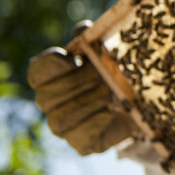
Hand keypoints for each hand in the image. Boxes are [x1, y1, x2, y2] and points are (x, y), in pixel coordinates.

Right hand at [28, 20, 138, 154]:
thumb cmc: (113, 71)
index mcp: (50, 77)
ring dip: (93, 100)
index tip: (73, 58)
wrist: (138, 104)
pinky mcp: (82, 144)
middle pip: (50, 94)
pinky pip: (82, 135)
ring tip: (115, 91)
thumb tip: (84, 30)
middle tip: (107, 75)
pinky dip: (101, 121)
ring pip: (64, 116)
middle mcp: (49, 103)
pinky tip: (116, 111)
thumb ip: (90, 37)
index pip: (37, 72)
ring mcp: (62, 126)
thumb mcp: (103, 50)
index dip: (51, 65)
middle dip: (82, 82)